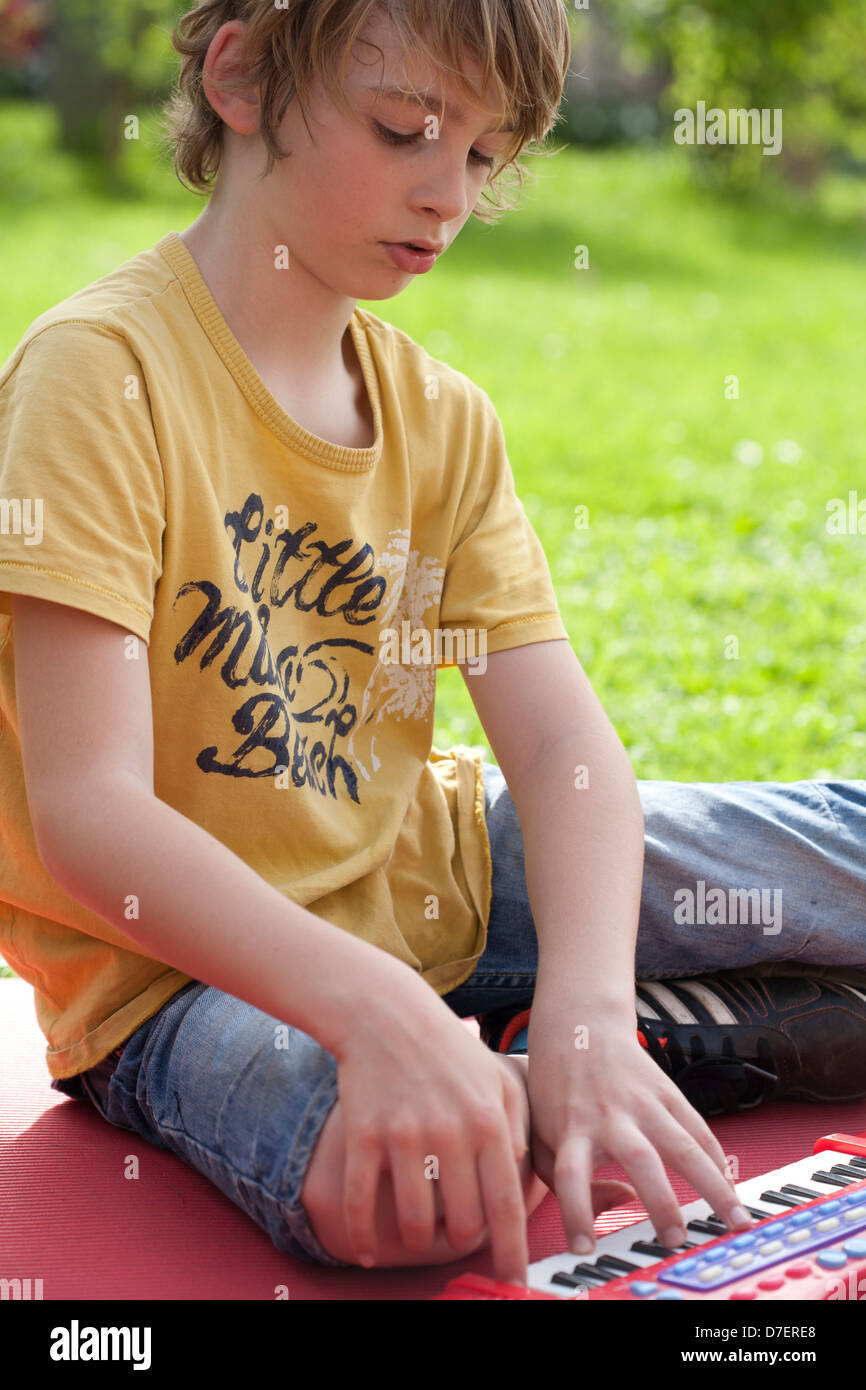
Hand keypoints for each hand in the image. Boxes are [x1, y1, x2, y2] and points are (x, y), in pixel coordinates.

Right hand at [332, 976, 532, 1285]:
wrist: (386, 1014)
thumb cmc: (449, 1050)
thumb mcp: (497, 1079)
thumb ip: (516, 1129)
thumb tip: (520, 1180)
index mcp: (488, 1122)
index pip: (506, 1205)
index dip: (511, 1251)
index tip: (515, 1283)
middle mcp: (449, 1133)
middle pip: (461, 1221)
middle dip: (462, 1242)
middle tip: (458, 1239)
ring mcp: (403, 1135)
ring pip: (413, 1220)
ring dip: (417, 1241)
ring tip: (419, 1237)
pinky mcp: (364, 1134)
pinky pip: (362, 1202)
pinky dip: (362, 1235)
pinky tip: (367, 1250)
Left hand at [525, 1001, 753, 1253]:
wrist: (580, 1026)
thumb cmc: (557, 1090)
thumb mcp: (542, 1131)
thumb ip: (561, 1177)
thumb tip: (619, 1204)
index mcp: (571, 1128)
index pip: (569, 1175)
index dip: (576, 1212)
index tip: (585, 1248)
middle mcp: (609, 1116)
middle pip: (638, 1159)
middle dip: (659, 1202)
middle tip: (674, 1240)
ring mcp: (643, 1103)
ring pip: (683, 1145)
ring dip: (713, 1185)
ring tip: (735, 1222)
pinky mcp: (667, 1091)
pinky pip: (698, 1129)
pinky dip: (717, 1160)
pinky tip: (732, 1186)